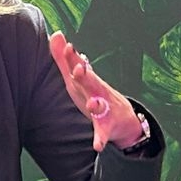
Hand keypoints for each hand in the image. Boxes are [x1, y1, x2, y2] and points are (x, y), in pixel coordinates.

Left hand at [48, 31, 143, 151]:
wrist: (124, 120)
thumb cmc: (96, 95)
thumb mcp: (80, 78)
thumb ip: (66, 59)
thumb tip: (55, 34)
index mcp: (88, 82)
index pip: (79, 68)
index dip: (72, 58)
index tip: (67, 45)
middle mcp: (98, 93)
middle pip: (91, 83)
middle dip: (85, 76)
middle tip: (79, 68)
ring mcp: (104, 110)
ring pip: (100, 107)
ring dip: (96, 105)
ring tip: (93, 104)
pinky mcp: (107, 127)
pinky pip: (102, 134)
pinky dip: (100, 139)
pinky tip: (97, 146)